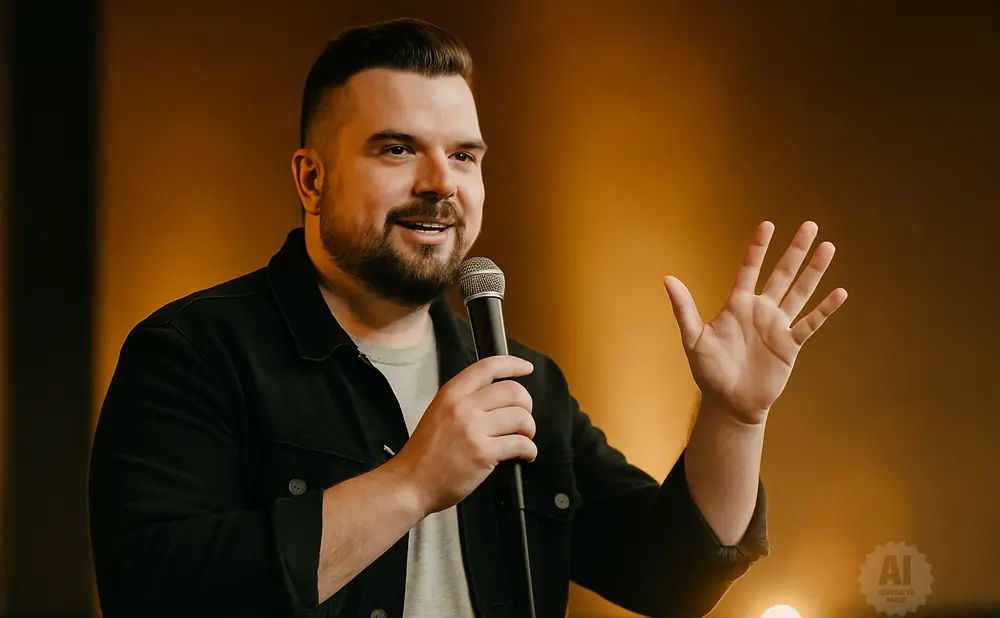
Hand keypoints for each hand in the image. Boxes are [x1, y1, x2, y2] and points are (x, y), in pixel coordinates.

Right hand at [390, 355, 536, 515]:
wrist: (410, 483)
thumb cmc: (424, 455)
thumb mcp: (438, 413)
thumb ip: (464, 401)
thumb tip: (497, 397)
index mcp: (451, 394)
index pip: (489, 367)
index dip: (513, 364)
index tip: (526, 368)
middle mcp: (463, 407)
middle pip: (513, 391)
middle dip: (527, 404)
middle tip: (524, 417)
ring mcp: (473, 429)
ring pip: (521, 417)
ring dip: (529, 429)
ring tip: (523, 437)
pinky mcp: (483, 453)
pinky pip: (521, 444)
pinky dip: (529, 450)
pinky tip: (525, 454)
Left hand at [664, 221, 847, 424]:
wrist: (730, 402)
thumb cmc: (708, 370)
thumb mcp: (693, 338)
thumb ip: (684, 308)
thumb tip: (667, 278)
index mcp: (737, 305)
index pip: (749, 269)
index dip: (758, 248)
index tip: (768, 225)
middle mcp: (760, 310)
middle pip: (781, 274)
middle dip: (795, 250)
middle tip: (810, 226)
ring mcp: (777, 326)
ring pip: (800, 292)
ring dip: (814, 271)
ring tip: (828, 247)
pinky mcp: (790, 345)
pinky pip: (810, 323)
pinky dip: (824, 309)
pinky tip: (840, 293)